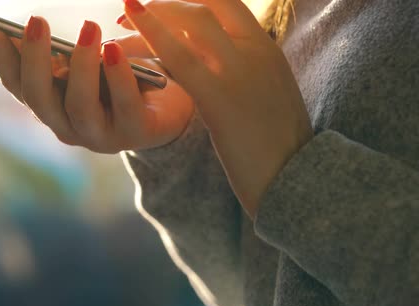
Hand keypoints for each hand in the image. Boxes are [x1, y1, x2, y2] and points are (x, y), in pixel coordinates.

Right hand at [0, 18, 193, 153]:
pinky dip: (118, 76)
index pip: (19, 87)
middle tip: (37, 21)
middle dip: (34, 61)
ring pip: (80, 106)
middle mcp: (70, 127)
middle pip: (41, 100)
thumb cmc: (115, 78)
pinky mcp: (136, 132)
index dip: (2, 59)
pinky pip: (124, 105)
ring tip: (89, 28)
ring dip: (81, 65)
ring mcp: (102, 135)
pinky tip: (113, 49)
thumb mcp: (73, 63)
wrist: (169, 104)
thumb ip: (31, 55)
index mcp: (52, 109)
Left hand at [120, 0, 312, 217]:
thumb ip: (246, 68)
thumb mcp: (268, 92)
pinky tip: (128, 35)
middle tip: (132, 10)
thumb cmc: (279, 142)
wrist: (295, 176)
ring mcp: (240, 72)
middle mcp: (256, 51)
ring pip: (193, 22)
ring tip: (123, 16)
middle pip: (205, 5)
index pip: (225, 2)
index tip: (163, 4)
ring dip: (153, 13)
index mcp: (267, 49)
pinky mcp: (220, 99)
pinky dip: (152, 39)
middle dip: (165, 2)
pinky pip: (181, 59)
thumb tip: (218, 60)